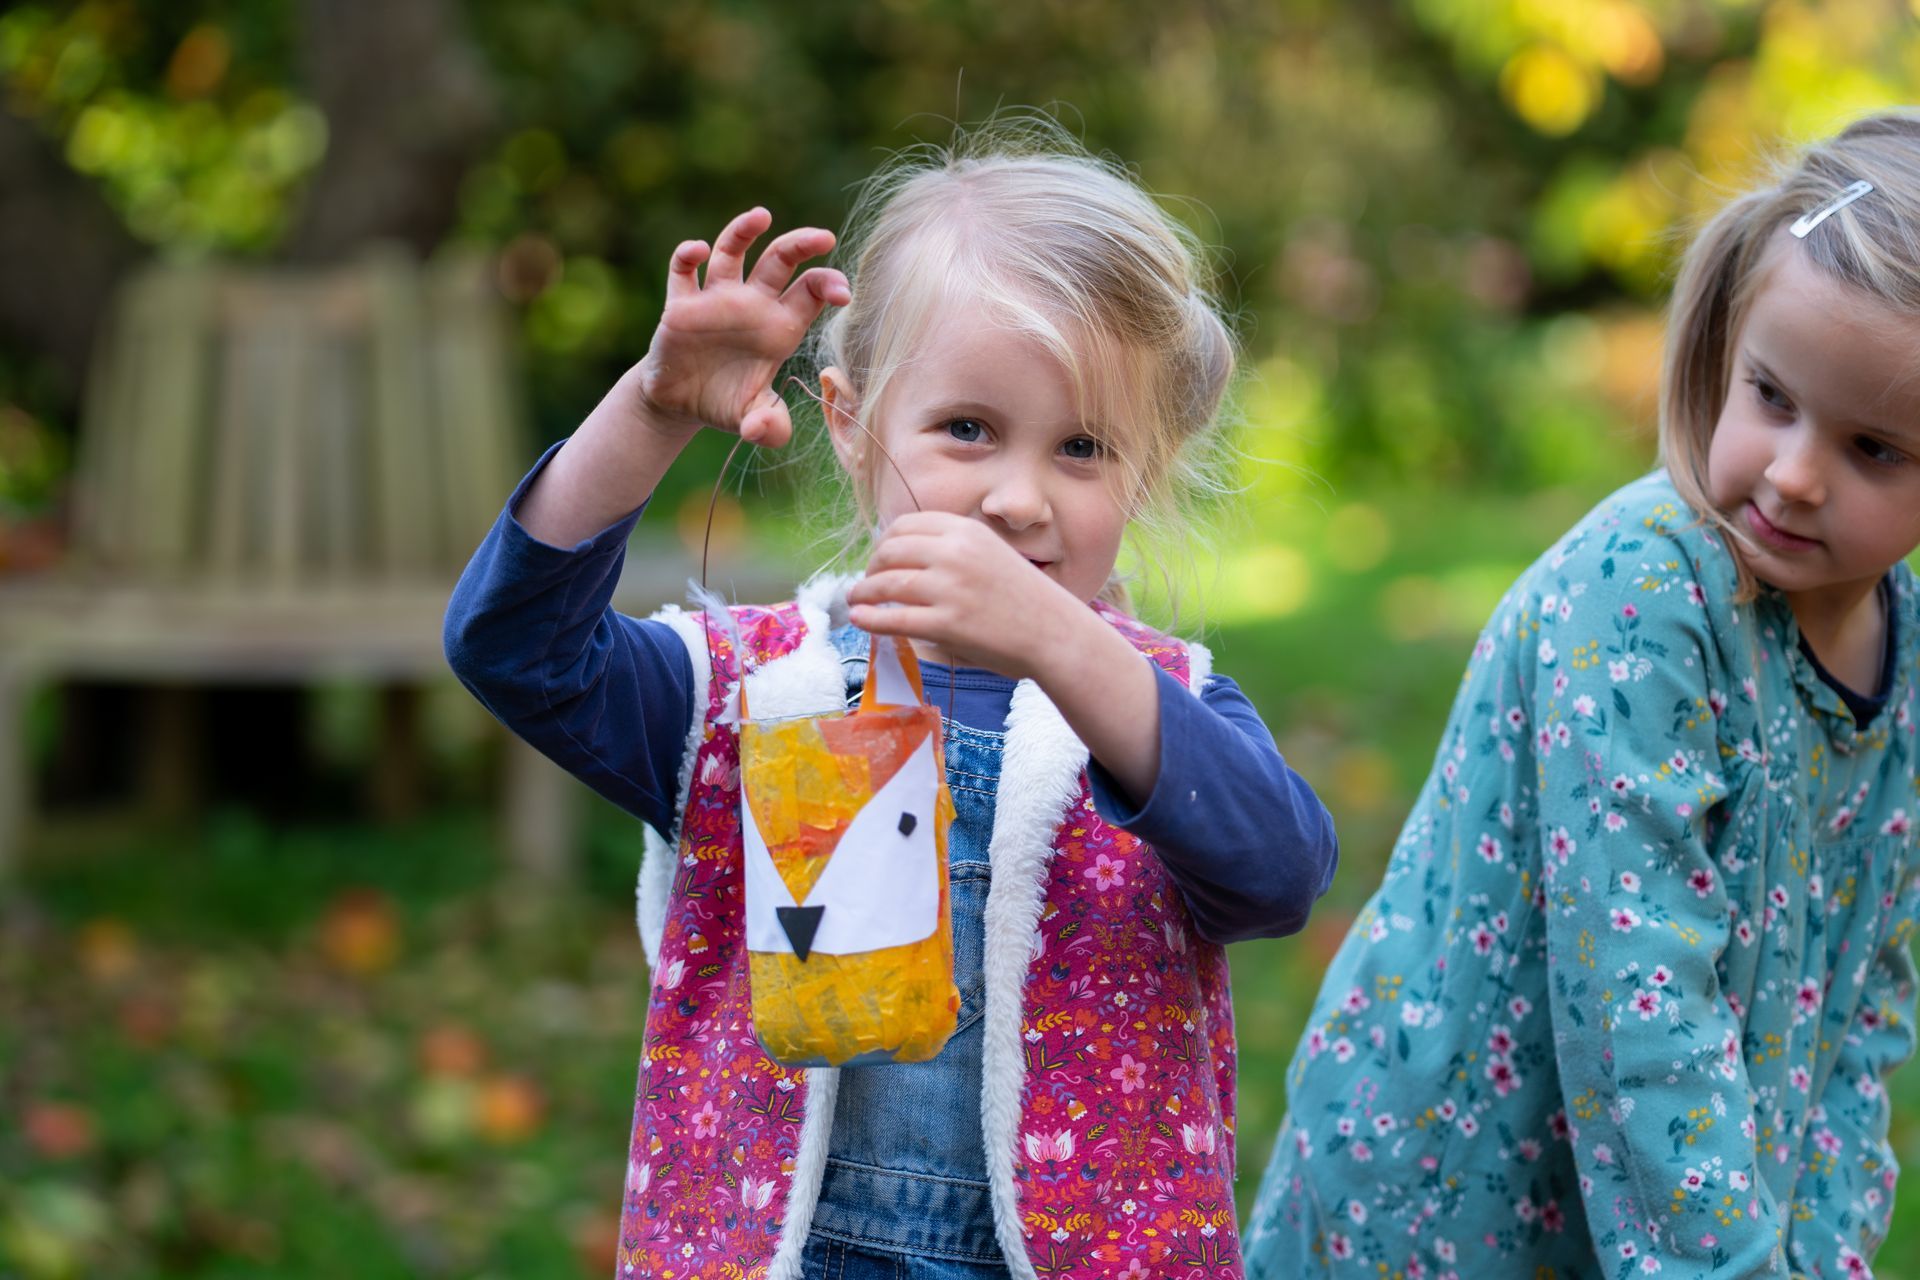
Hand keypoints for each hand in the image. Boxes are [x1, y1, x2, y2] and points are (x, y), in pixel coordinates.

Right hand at [631, 207, 849, 447]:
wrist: (680, 404)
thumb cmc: (727, 404)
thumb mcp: (751, 421)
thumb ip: (768, 427)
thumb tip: (762, 429)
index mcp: (779, 327)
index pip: (810, 294)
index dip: (828, 286)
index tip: (843, 292)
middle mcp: (752, 304)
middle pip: (780, 261)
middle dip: (801, 245)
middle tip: (823, 237)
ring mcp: (717, 299)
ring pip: (733, 252)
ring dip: (744, 230)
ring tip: (761, 215)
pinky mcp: (681, 305)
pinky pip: (683, 271)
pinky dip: (688, 256)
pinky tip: (696, 250)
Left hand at [845, 512, 1100, 680]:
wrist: (1054, 633)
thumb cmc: (1023, 598)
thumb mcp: (990, 553)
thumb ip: (952, 549)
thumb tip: (901, 555)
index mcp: (965, 531)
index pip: (905, 526)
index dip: (884, 542)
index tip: (880, 558)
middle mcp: (955, 553)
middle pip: (890, 551)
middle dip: (871, 567)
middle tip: (867, 582)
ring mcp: (949, 589)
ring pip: (886, 584)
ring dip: (863, 592)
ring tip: (856, 600)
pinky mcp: (945, 625)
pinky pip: (892, 618)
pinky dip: (869, 618)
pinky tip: (860, 618)